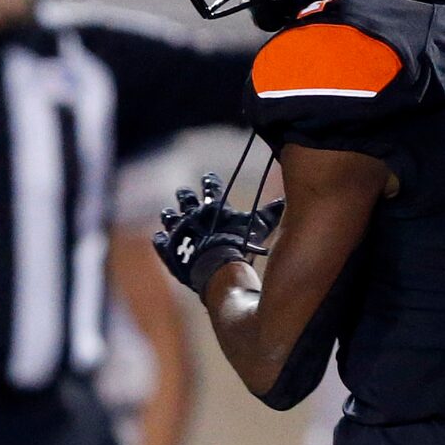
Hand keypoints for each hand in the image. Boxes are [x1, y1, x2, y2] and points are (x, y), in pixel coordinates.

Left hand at [154, 173, 278, 297]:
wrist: (217, 266)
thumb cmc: (239, 244)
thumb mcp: (259, 227)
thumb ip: (271, 213)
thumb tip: (285, 200)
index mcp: (213, 205)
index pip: (211, 187)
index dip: (210, 182)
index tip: (208, 177)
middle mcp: (192, 214)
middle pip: (186, 199)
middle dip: (185, 195)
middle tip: (183, 192)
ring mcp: (178, 231)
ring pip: (170, 217)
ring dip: (170, 215)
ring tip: (167, 212)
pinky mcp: (168, 248)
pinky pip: (161, 241)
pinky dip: (160, 239)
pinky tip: (159, 237)